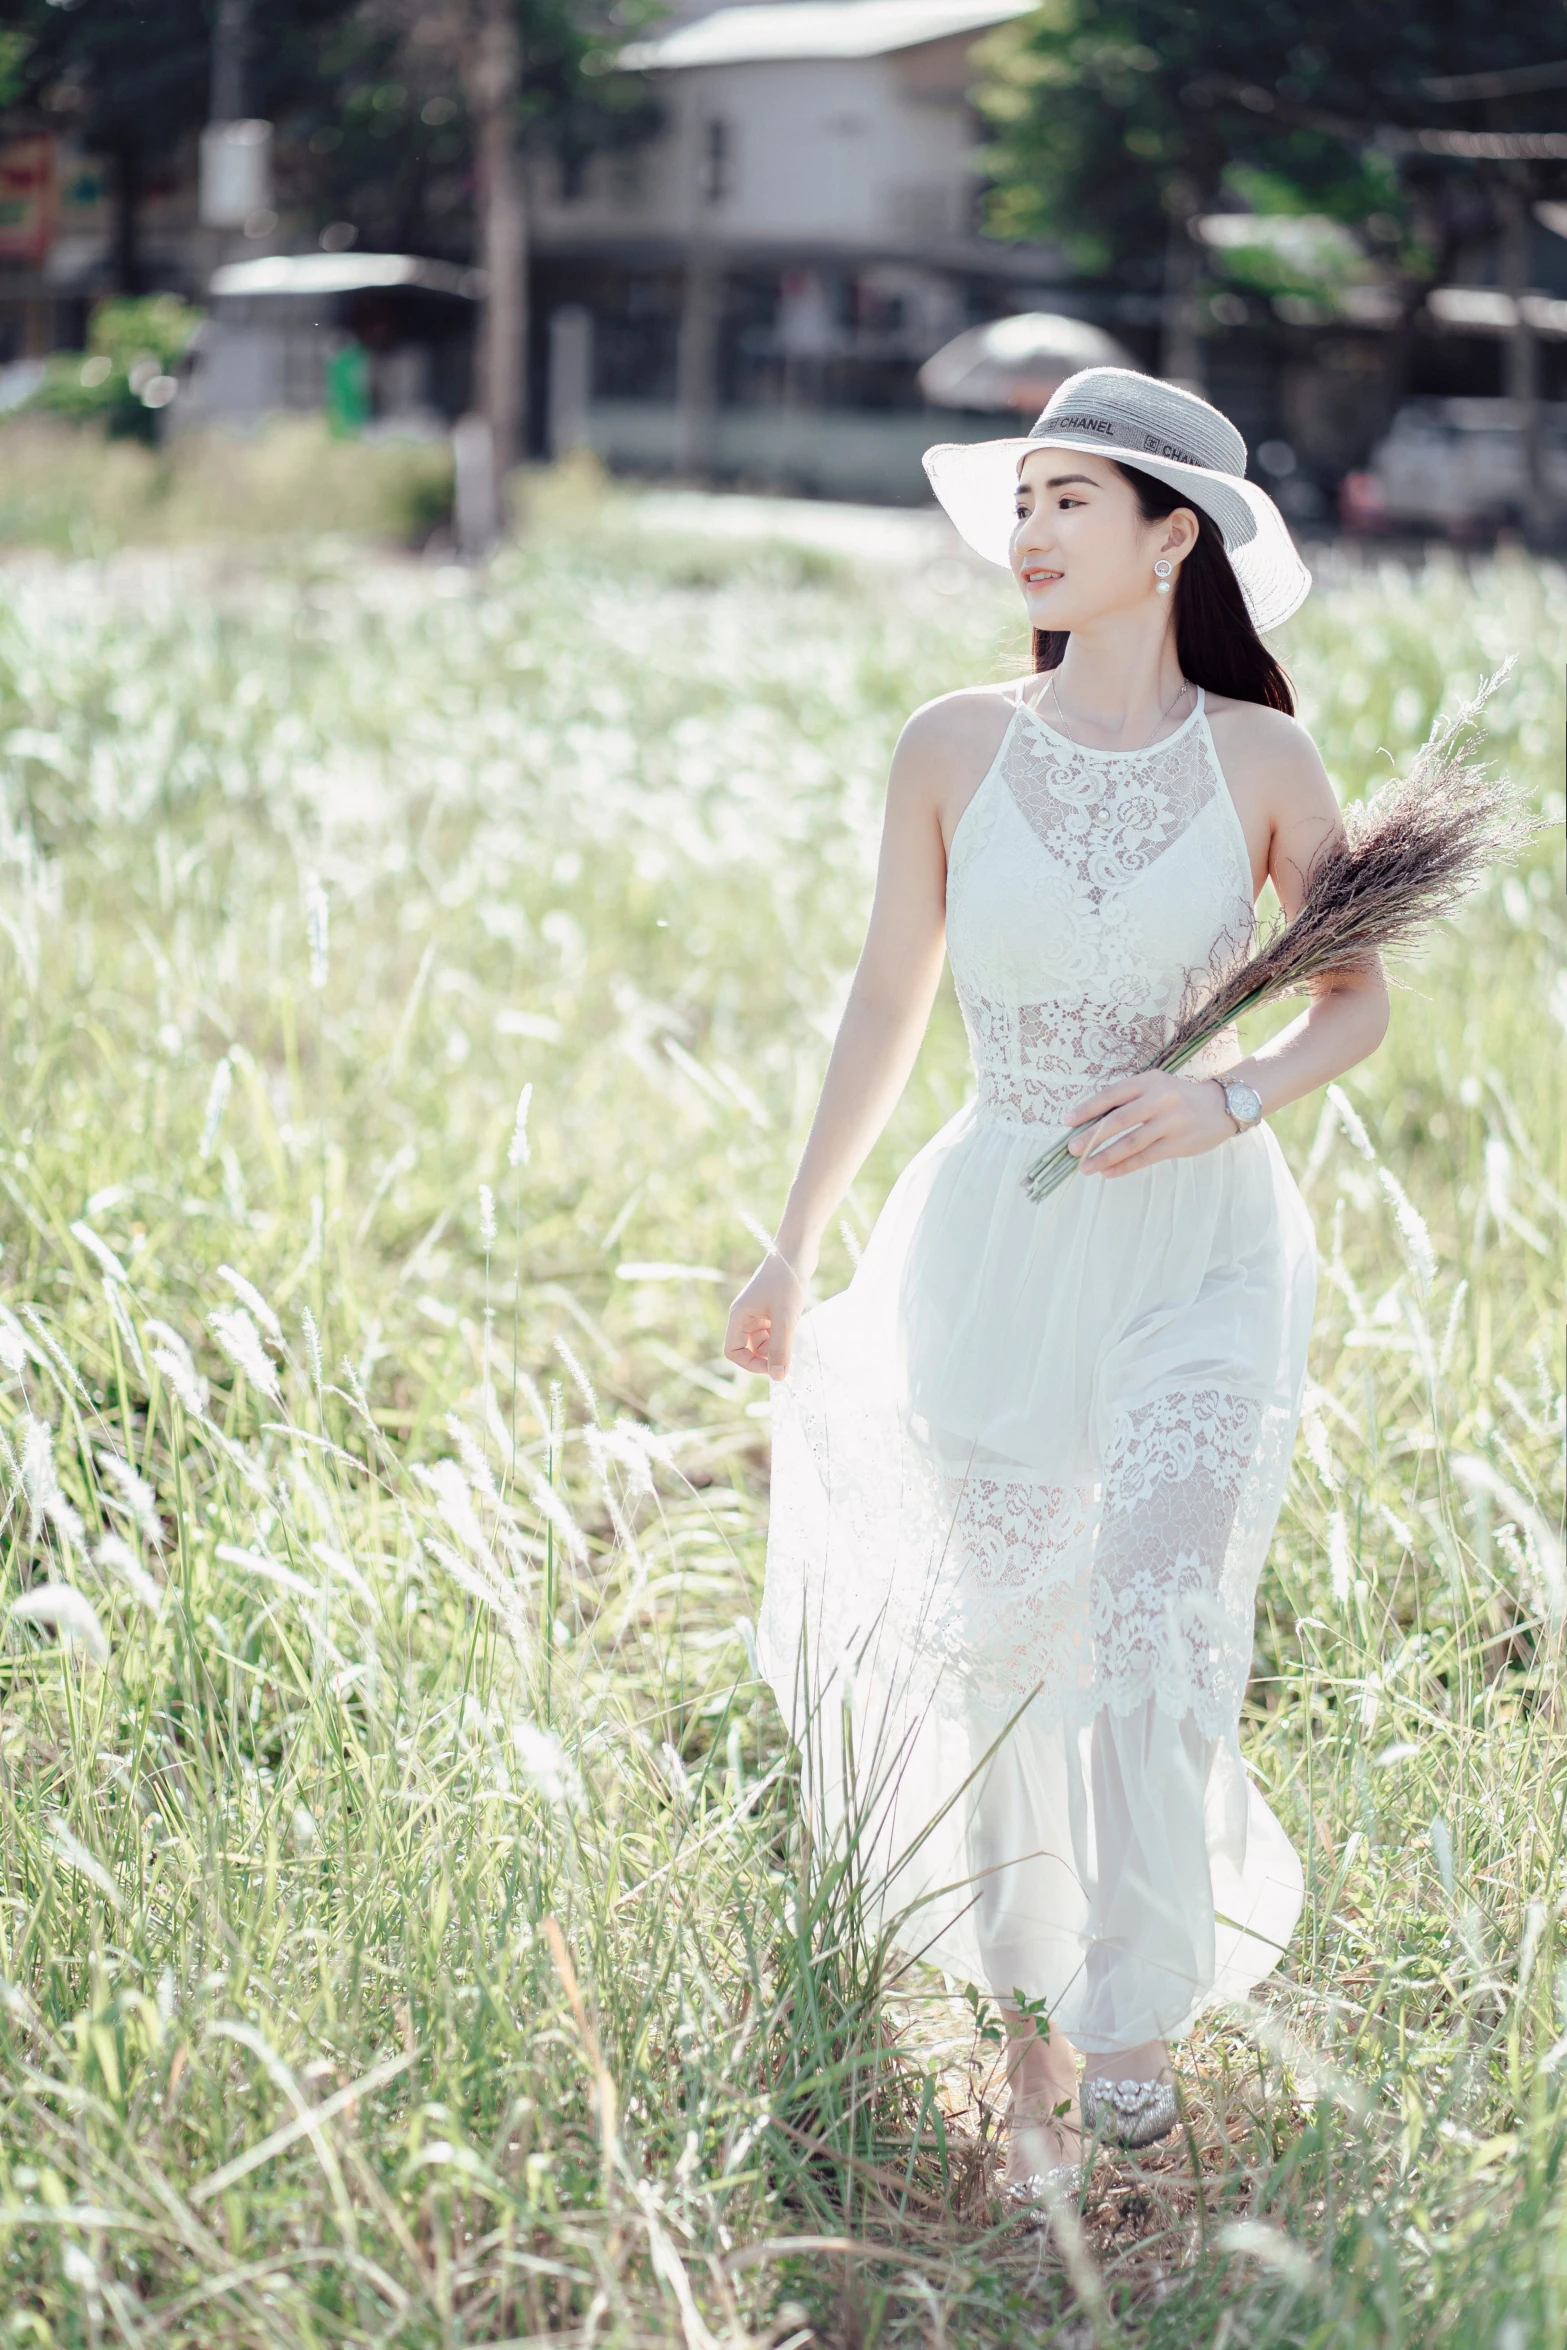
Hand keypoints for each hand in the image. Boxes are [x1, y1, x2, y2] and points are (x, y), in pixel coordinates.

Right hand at [724, 1250, 806, 1379]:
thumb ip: (780, 1348)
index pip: (733, 1351)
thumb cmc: (786, 1281)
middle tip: (788, 1354)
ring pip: (763, 1340)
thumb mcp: (785, 1319)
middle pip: (749, 1348)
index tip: (773, 1366)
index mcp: (739, 1316)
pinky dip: (783, 1333)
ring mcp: (758, 1310)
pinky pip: (773, 1329)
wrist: (798, 1251)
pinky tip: (796, 1326)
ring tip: (794, 1335)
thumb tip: (778, 1377)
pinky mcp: (772, 1307)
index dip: (750, 1364)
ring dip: (777, 1344)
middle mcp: (745, 1315)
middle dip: (766, 1355)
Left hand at [1065, 1071, 1236, 1178]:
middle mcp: (1159, 1099)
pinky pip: (1145, 1157)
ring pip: (1131, 1142)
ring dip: (1105, 1157)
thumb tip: (1092, 1123)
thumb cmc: (1178, 1097)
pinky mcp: (1177, 1143)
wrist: (1222, 1106)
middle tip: (1072, 1149)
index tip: (1067, 1122)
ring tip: (1086, 1168)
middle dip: (1091, 1136)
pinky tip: (1108, 1173)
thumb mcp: (1155, 1087)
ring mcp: (1170, 1122)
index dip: (1087, 1109)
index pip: (1111, 1095)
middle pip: (1118, 1120)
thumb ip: (1129, 1101)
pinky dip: (1124, 1166)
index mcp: (1148, 1082)